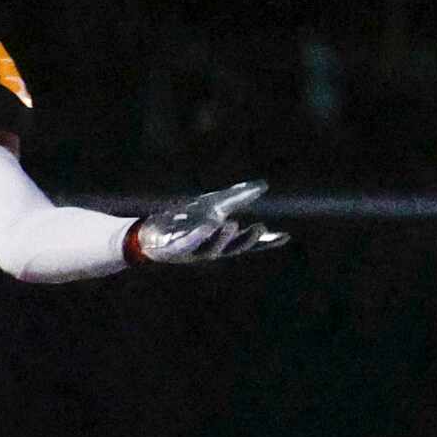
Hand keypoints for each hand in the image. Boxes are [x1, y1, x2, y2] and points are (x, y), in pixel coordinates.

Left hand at [129, 181, 288, 265]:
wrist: (149, 231)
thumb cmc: (184, 221)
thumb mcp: (213, 205)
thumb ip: (237, 197)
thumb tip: (263, 185)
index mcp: (222, 241)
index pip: (248, 243)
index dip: (266, 241)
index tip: (286, 236)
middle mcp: (210, 249)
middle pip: (233, 248)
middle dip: (246, 239)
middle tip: (260, 227)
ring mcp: (192, 251)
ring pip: (211, 249)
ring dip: (222, 238)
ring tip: (232, 224)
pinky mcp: (173, 249)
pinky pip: (187, 244)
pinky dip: (197, 236)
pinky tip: (206, 226)